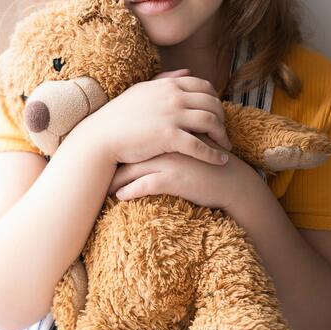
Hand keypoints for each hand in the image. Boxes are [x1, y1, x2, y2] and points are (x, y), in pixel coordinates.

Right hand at [86, 68, 231, 166]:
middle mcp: (173, 97)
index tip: (217, 114)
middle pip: (212, 104)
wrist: (101, 136)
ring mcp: (172, 116)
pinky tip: (219, 161)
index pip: (204, 87)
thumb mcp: (141, 91)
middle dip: (222, 118)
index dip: (215, 100)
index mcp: (168, 85)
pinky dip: (213, 154)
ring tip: (225, 147)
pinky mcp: (169, 137)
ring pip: (211, 122)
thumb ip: (165, 80)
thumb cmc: (118, 116)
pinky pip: (200, 146)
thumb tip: (186, 72)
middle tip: (223, 132)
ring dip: (222, 135)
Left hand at [108, 134, 251, 210]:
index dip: (120, 146)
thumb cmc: (211, 162)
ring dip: (116, 181)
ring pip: (132, 170)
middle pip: (128, 152)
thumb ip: (175, 133)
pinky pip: (143, 186)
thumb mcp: (193, 142)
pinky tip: (121, 198)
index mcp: (168, 132)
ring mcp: (167, 161)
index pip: (135, 136)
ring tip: (106, 189)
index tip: (107, 154)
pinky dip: (129, 192)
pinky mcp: (171, 179)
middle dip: (112, 163)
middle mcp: (164, 144)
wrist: (232, 180)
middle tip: (98, 172)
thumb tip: (155, 136)